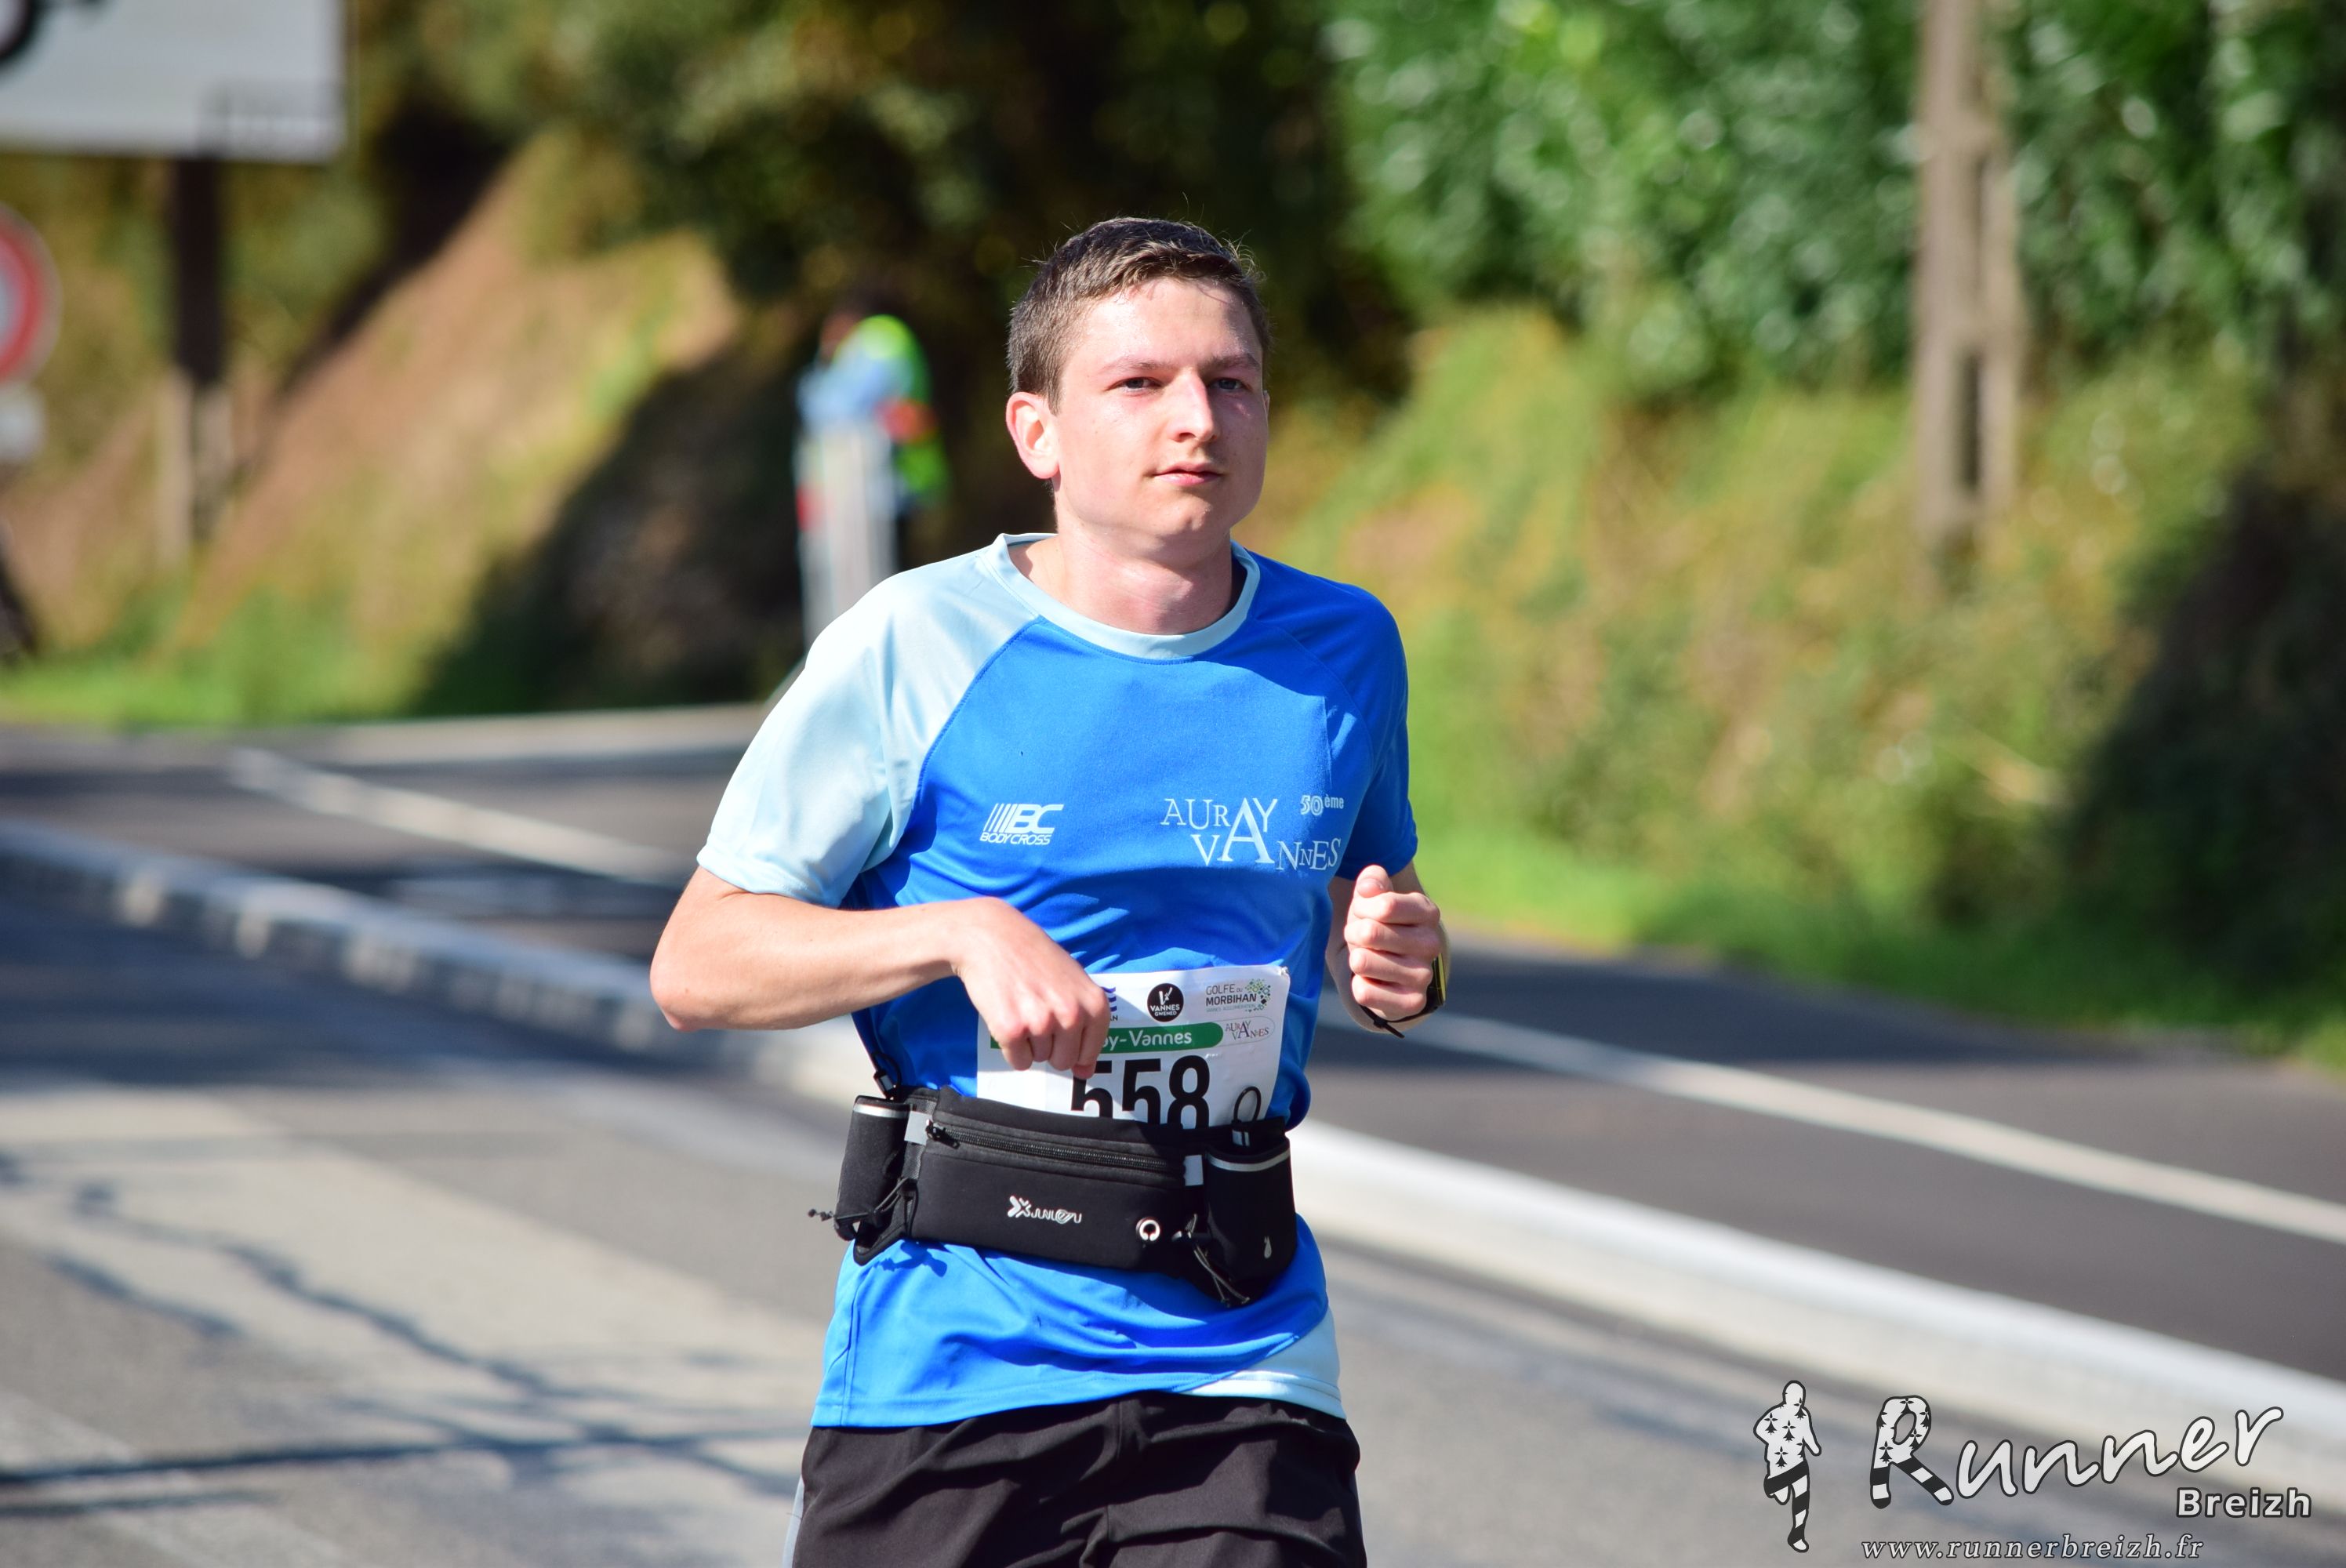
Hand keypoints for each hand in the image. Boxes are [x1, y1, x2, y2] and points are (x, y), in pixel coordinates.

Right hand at [948, 898, 1110, 1075]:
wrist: (992, 937)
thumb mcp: (1073, 984)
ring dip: (1028, 1042)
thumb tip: (1085, 1074)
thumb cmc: (1035, 959)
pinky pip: (1018, 1062)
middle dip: (1049, 1045)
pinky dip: (1010, 1047)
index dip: (1072, 1042)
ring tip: (1021, 1007)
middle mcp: (1072, 1015)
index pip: (1090, 1051)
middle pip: (1064, 1061)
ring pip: (1039, 1060)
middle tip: (1036, 1011)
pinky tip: (1007, 1016)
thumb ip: (1086, 1027)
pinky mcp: (1010, 1030)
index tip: (1058, 1023)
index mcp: (1094, 1004)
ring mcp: (1040, 1022)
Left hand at [1344, 864, 1442, 1020]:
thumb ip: (1372, 882)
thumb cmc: (1377, 925)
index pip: (1384, 905)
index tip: (1362, 911)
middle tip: (1359, 936)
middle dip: (1354, 933)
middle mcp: (1431, 944)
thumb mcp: (1372, 898)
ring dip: (1355, 958)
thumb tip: (1368, 887)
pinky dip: (1359, 986)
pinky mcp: (1412, 1003)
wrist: (1385, 969)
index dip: (1361, 907)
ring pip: (1362, 962)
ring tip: (1364, 957)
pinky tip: (1370, 980)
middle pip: (1369, 933)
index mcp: (1427, 912)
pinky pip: (1364, 992)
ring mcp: (1424, 975)